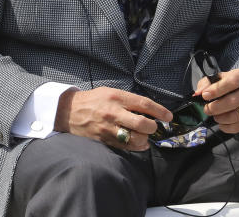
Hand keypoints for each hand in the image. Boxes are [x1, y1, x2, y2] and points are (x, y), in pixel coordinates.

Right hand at [54, 87, 172, 151]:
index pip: (144, 104)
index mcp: (117, 97)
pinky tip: (139, 143)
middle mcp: (114, 112)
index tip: (169, 116)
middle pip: (142, 124)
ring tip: (145, 135)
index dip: (160, 111)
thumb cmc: (93, 100)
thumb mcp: (111, 92)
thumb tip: (148, 109)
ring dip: (145, 138)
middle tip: (154, 126)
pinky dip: (136, 146)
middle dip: (153, 127)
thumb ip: (128, 100)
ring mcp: (109, 128)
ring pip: (135, 138)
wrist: (69, 111)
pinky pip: (125, 146)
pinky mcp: (105, 139)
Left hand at [196, 68, 238, 133]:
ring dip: (220, 118)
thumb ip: (208, 83)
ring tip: (215, 116)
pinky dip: (227, 128)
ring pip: (236, 116)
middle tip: (207, 109)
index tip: (204, 96)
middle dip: (215, 107)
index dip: (216, 90)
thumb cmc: (234, 83)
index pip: (231, 83)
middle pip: (233, 102)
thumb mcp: (222, 77)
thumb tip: (198, 93)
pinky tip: (222, 123)